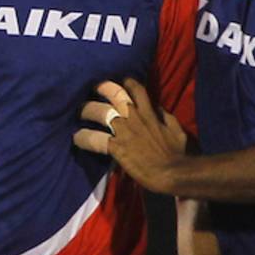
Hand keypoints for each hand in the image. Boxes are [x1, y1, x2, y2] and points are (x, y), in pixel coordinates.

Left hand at [74, 78, 186, 194]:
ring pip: (100, 113)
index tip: (119, 82)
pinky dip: (84, 138)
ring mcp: (124, 131)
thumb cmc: (177, 154)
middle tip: (91, 88)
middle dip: (101, 88)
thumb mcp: (176, 130)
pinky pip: (95, 139)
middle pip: (114, 94)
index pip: (136, 89)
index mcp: (150, 113)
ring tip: (78, 112)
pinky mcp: (116, 147)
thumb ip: (166, 117)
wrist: (173, 172)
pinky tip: (76, 138)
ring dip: (87, 110)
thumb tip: (158, 108)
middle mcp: (134, 117)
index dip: (126, 83)